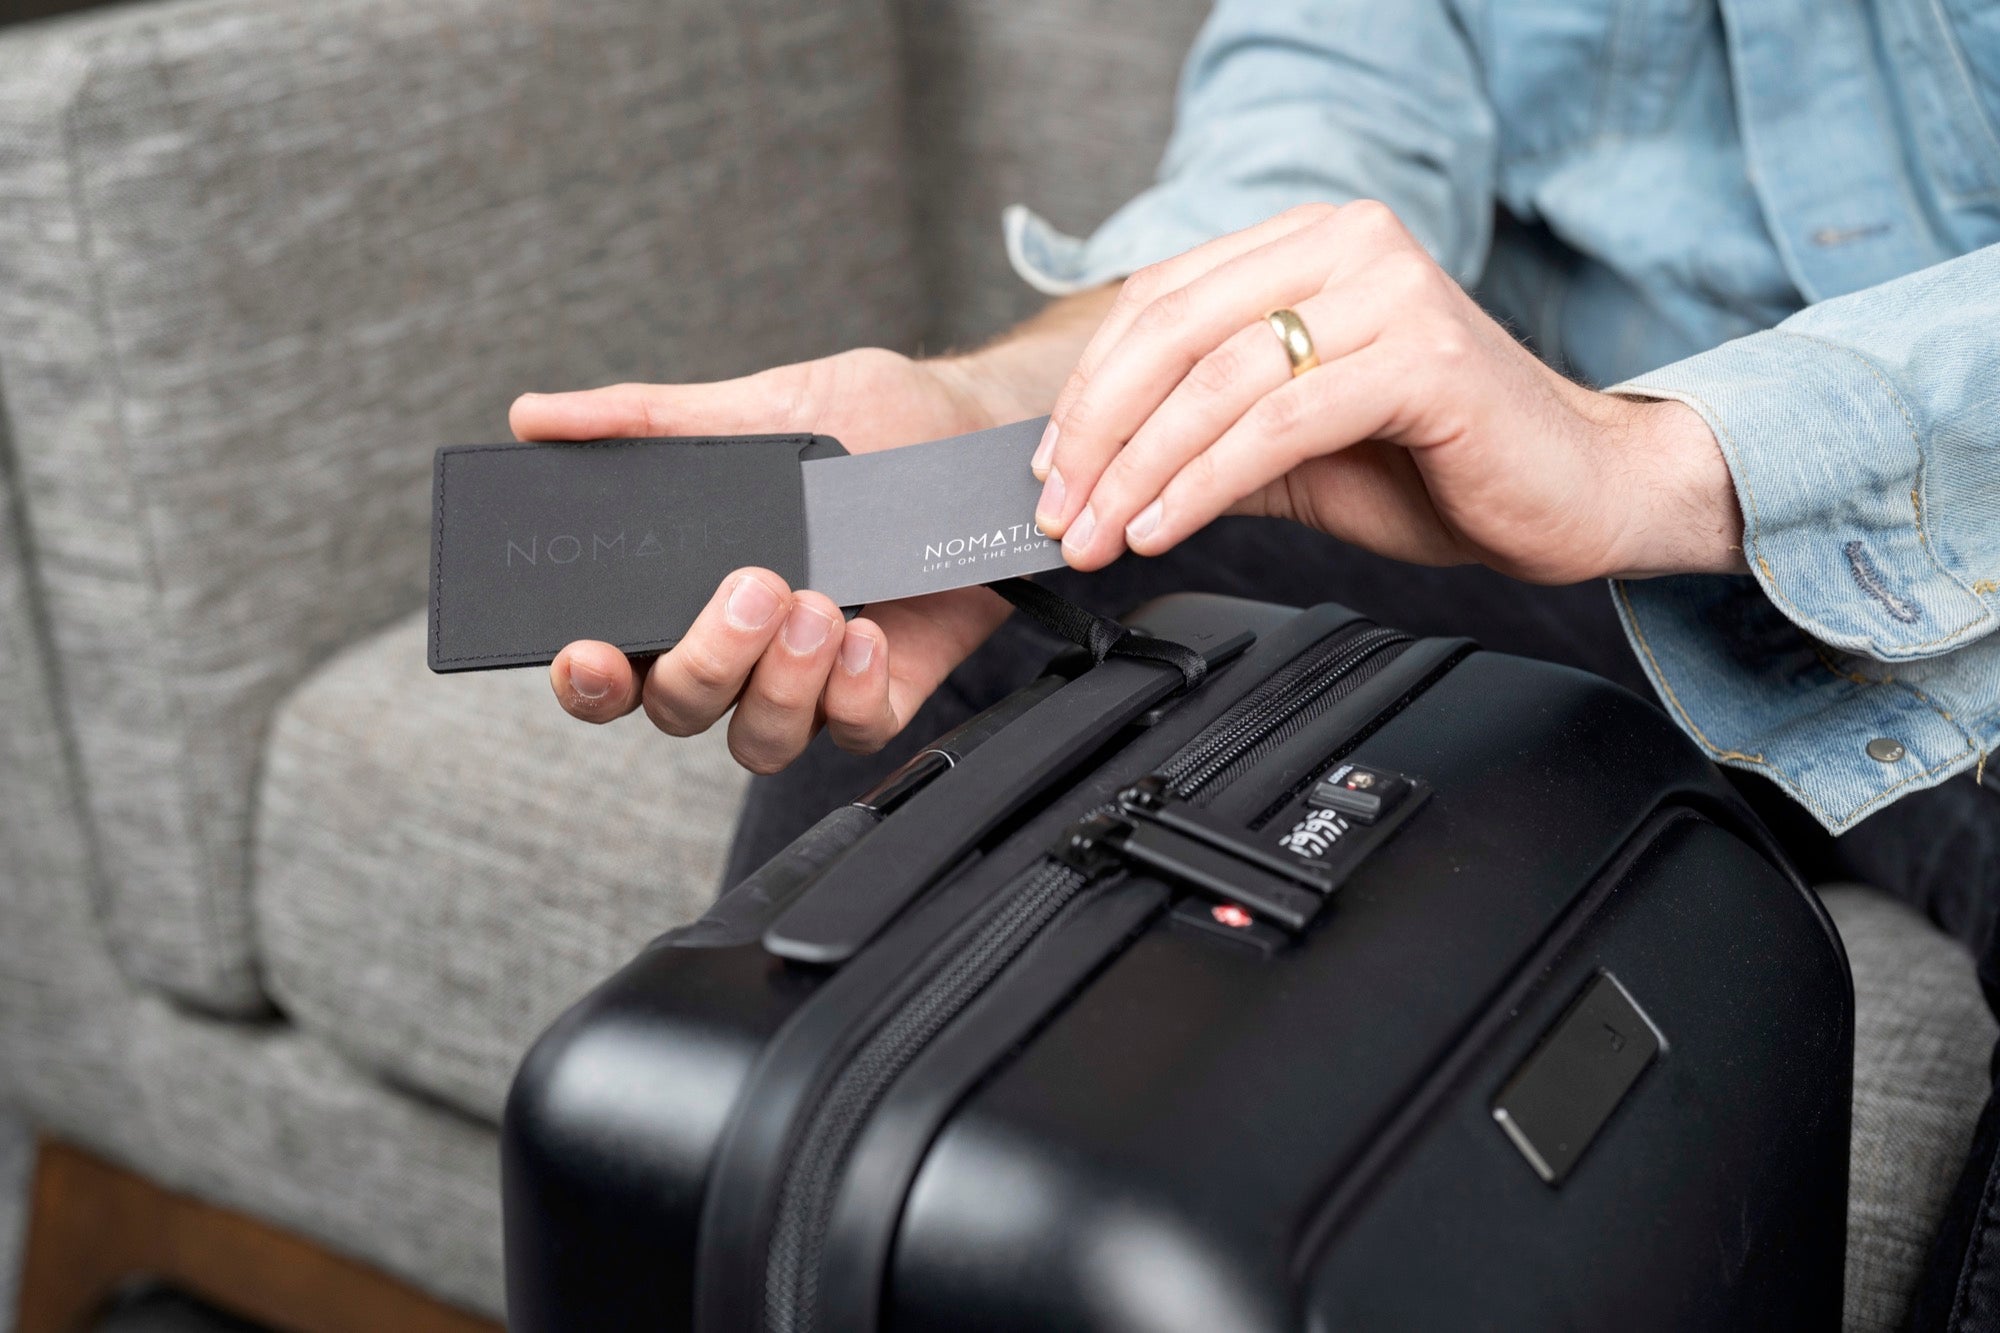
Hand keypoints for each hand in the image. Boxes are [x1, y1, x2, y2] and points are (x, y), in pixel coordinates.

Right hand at [512, 348, 1026, 771]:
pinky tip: (868, 633)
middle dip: (707, 660)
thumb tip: (536, 415)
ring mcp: (811, 681)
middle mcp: (740, 652)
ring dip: (781, 683)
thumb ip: (647, 420)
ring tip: (820, 604)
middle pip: (679, 709)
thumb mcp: (758, 407)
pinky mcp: (882, 693)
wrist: (982, 435)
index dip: (589, 680)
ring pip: (759, 740)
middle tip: (753, 589)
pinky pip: (852, 733)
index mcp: (688, 593)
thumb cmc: (871, 422)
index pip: (616, 665)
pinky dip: (854, 692)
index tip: (590, 653)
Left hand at [1031, 201, 1745, 585]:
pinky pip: (1277, 422)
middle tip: (1058, 510)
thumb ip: (1202, 440)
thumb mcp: (1290, 451)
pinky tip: (1163, 527)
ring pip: (1217, 379)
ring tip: (1098, 535)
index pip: (1160, 300)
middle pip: (1173, 330)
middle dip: (1098, 433)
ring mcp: (1390, 291)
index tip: (1048, 467)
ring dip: (1137, 469)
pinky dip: (1203, 481)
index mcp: (1310, 243)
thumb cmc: (1440, 465)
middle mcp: (1348, 243)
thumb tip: (1092, 477)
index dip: (1090, 388)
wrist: (1578, 494)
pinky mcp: (1422, 358)